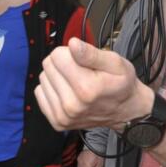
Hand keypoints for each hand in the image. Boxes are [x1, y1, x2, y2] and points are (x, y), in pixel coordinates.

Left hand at [34, 37, 153, 130]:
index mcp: (87, 89)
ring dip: (57, 77)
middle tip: (81, 71)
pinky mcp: (57, 122)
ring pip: (43, 79)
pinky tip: (67, 92)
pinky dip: (52, 89)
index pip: (57, 55)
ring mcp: (63, 116)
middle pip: (48, 66)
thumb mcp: (115, 63)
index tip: (82, 60)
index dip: (70, 53)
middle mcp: (73, 105)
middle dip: (63, 63)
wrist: (125, 111)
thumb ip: (92, 53)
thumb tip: (73, 44)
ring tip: (75, 82)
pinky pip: (40, 93)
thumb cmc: (120, 85)